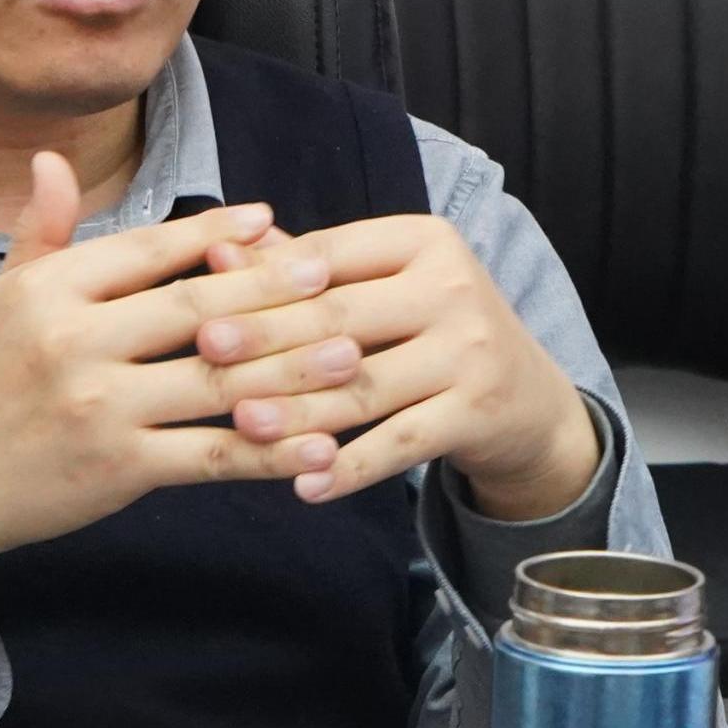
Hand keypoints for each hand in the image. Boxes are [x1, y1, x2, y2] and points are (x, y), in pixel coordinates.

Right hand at [0, 154, 379, 613]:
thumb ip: (41, 232)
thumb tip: (53, 159)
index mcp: (49, 292)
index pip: (146, 250)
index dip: (211, 231)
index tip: (267, 218)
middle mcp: (75, 344)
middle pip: (195, 309)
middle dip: (272, 291)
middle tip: (332, 276)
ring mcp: (101, 409)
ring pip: (217, 380)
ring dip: (292, 368)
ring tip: (349, 354)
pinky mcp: (122, 468)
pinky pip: (212, 455)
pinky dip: (270, 452)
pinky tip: (319, 446)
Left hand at [197, 213, 601, 516]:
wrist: (527, 400)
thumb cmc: (427, 331)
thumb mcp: (380, 287)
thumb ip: (303, 270)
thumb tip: (214, 252)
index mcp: (423, 240)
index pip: (328, 257)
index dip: (262, 283)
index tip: (200, 305)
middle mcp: (454, 286)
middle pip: (340, 319)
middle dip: (267, 341)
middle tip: (205, 357)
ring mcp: (471, 351)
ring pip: (364, 386)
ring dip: (298, 410)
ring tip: (241, 427)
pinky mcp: (479, 412)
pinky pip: (400, 444)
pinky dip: (350, 468)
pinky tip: (305, 487)